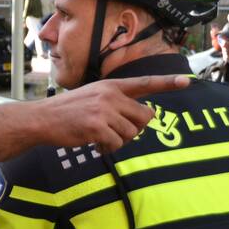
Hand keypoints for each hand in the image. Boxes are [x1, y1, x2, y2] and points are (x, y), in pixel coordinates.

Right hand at [39, 74, 189, 152]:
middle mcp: (109, 95)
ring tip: (100, 136)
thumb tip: (139, 119)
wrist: (41, 118)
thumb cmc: (66, 111)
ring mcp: (103, 110)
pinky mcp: (97, 126)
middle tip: (115, 131)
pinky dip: (108, 147)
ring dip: (119, 140)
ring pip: (132, 133)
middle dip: (134, 128)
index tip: (187, 80)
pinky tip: (94, 142)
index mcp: (110, 85)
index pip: (143, 83)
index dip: (167, 83)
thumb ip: (114, 102)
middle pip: (144, 117)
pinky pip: (117, 144)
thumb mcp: (91, 96)